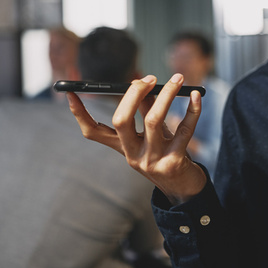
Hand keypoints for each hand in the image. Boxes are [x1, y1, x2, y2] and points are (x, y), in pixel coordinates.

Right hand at [68, 73, 206, 204]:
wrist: (186, 190)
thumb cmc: (167, 155)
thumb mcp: (152, 135)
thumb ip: (146, 109)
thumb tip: (142, 82)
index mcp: (123, 148)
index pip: (93, 132)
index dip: (80, 114)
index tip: (70, 93)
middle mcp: (133, 156)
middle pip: (121, 121)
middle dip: (133, 94)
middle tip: (148, 78)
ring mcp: (153, 160)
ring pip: (153, 120)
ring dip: (166, 95)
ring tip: (178, 79)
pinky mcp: (175, 162)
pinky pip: (184, 130)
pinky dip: (192, 110)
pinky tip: (197, 96)